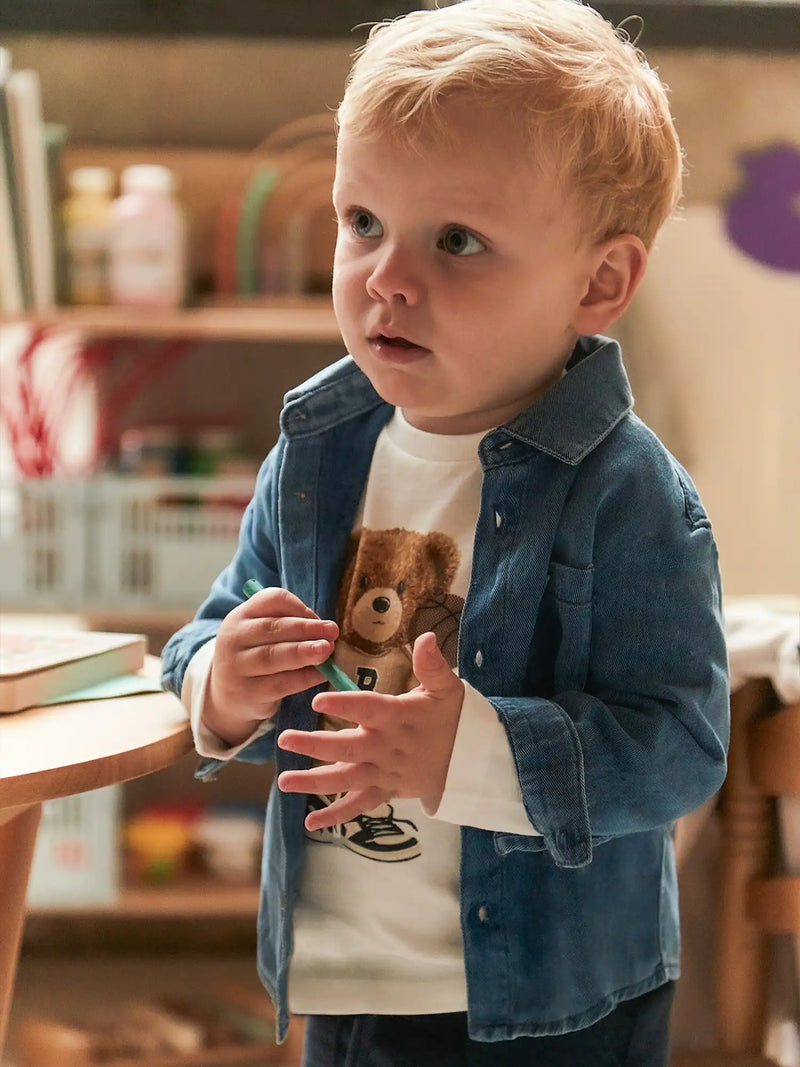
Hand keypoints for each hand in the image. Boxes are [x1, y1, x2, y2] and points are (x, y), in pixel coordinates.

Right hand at [206, 586, 337, 745]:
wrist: (227, 696)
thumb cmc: (255, 657)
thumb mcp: (262, 635)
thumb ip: (289, 627)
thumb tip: (326, 630)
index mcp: (241, 616)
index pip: (271, 600)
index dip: (299, 607)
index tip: (318, 618)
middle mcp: (234, 638)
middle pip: (272, 628)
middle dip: (306, 628)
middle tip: (332, 631)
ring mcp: (236, 666)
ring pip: (272, 656)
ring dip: (303, 651)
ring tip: (326, 650)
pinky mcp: (247, 693)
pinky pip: (280, 683)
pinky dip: (304, 678)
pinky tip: (322, 674)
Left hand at [276, 632, 463, 828]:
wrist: (472, 760)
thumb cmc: (454, 717)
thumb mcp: (448, 688)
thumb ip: (433, 665)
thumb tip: (426, 636)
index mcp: (398, 718)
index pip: (368, 709)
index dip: (344, 704)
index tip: (318, 699)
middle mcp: (386, 748)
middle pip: (347, 748)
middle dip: (314, 745)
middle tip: (284, 739)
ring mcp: (384, 773)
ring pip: (346, 779)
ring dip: (314, 781)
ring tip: (284, 781)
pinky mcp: (386, 790)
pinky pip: (360, 805)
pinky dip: (336, 815)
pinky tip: (311, 823)